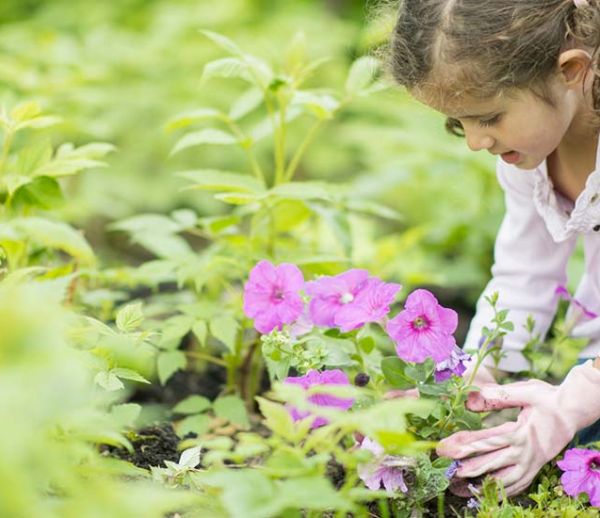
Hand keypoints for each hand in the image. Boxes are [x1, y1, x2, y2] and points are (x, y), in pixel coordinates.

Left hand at [437, 360, 599, 496]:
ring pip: (503, 480)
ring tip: (460, 485)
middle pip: (490, 465)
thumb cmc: (547, 399)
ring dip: (481, 484)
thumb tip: (470, 399)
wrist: (573, 412)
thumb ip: (497, 395)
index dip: (462, 447)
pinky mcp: (536, 467)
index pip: (485, 443)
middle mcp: (524, 452)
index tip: (443, 449)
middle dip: (465, 468)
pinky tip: (488, 491)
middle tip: (445, 471)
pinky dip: (502, 490)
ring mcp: (531, 463)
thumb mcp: (524, 391)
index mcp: (519, 434)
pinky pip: (518, 484)